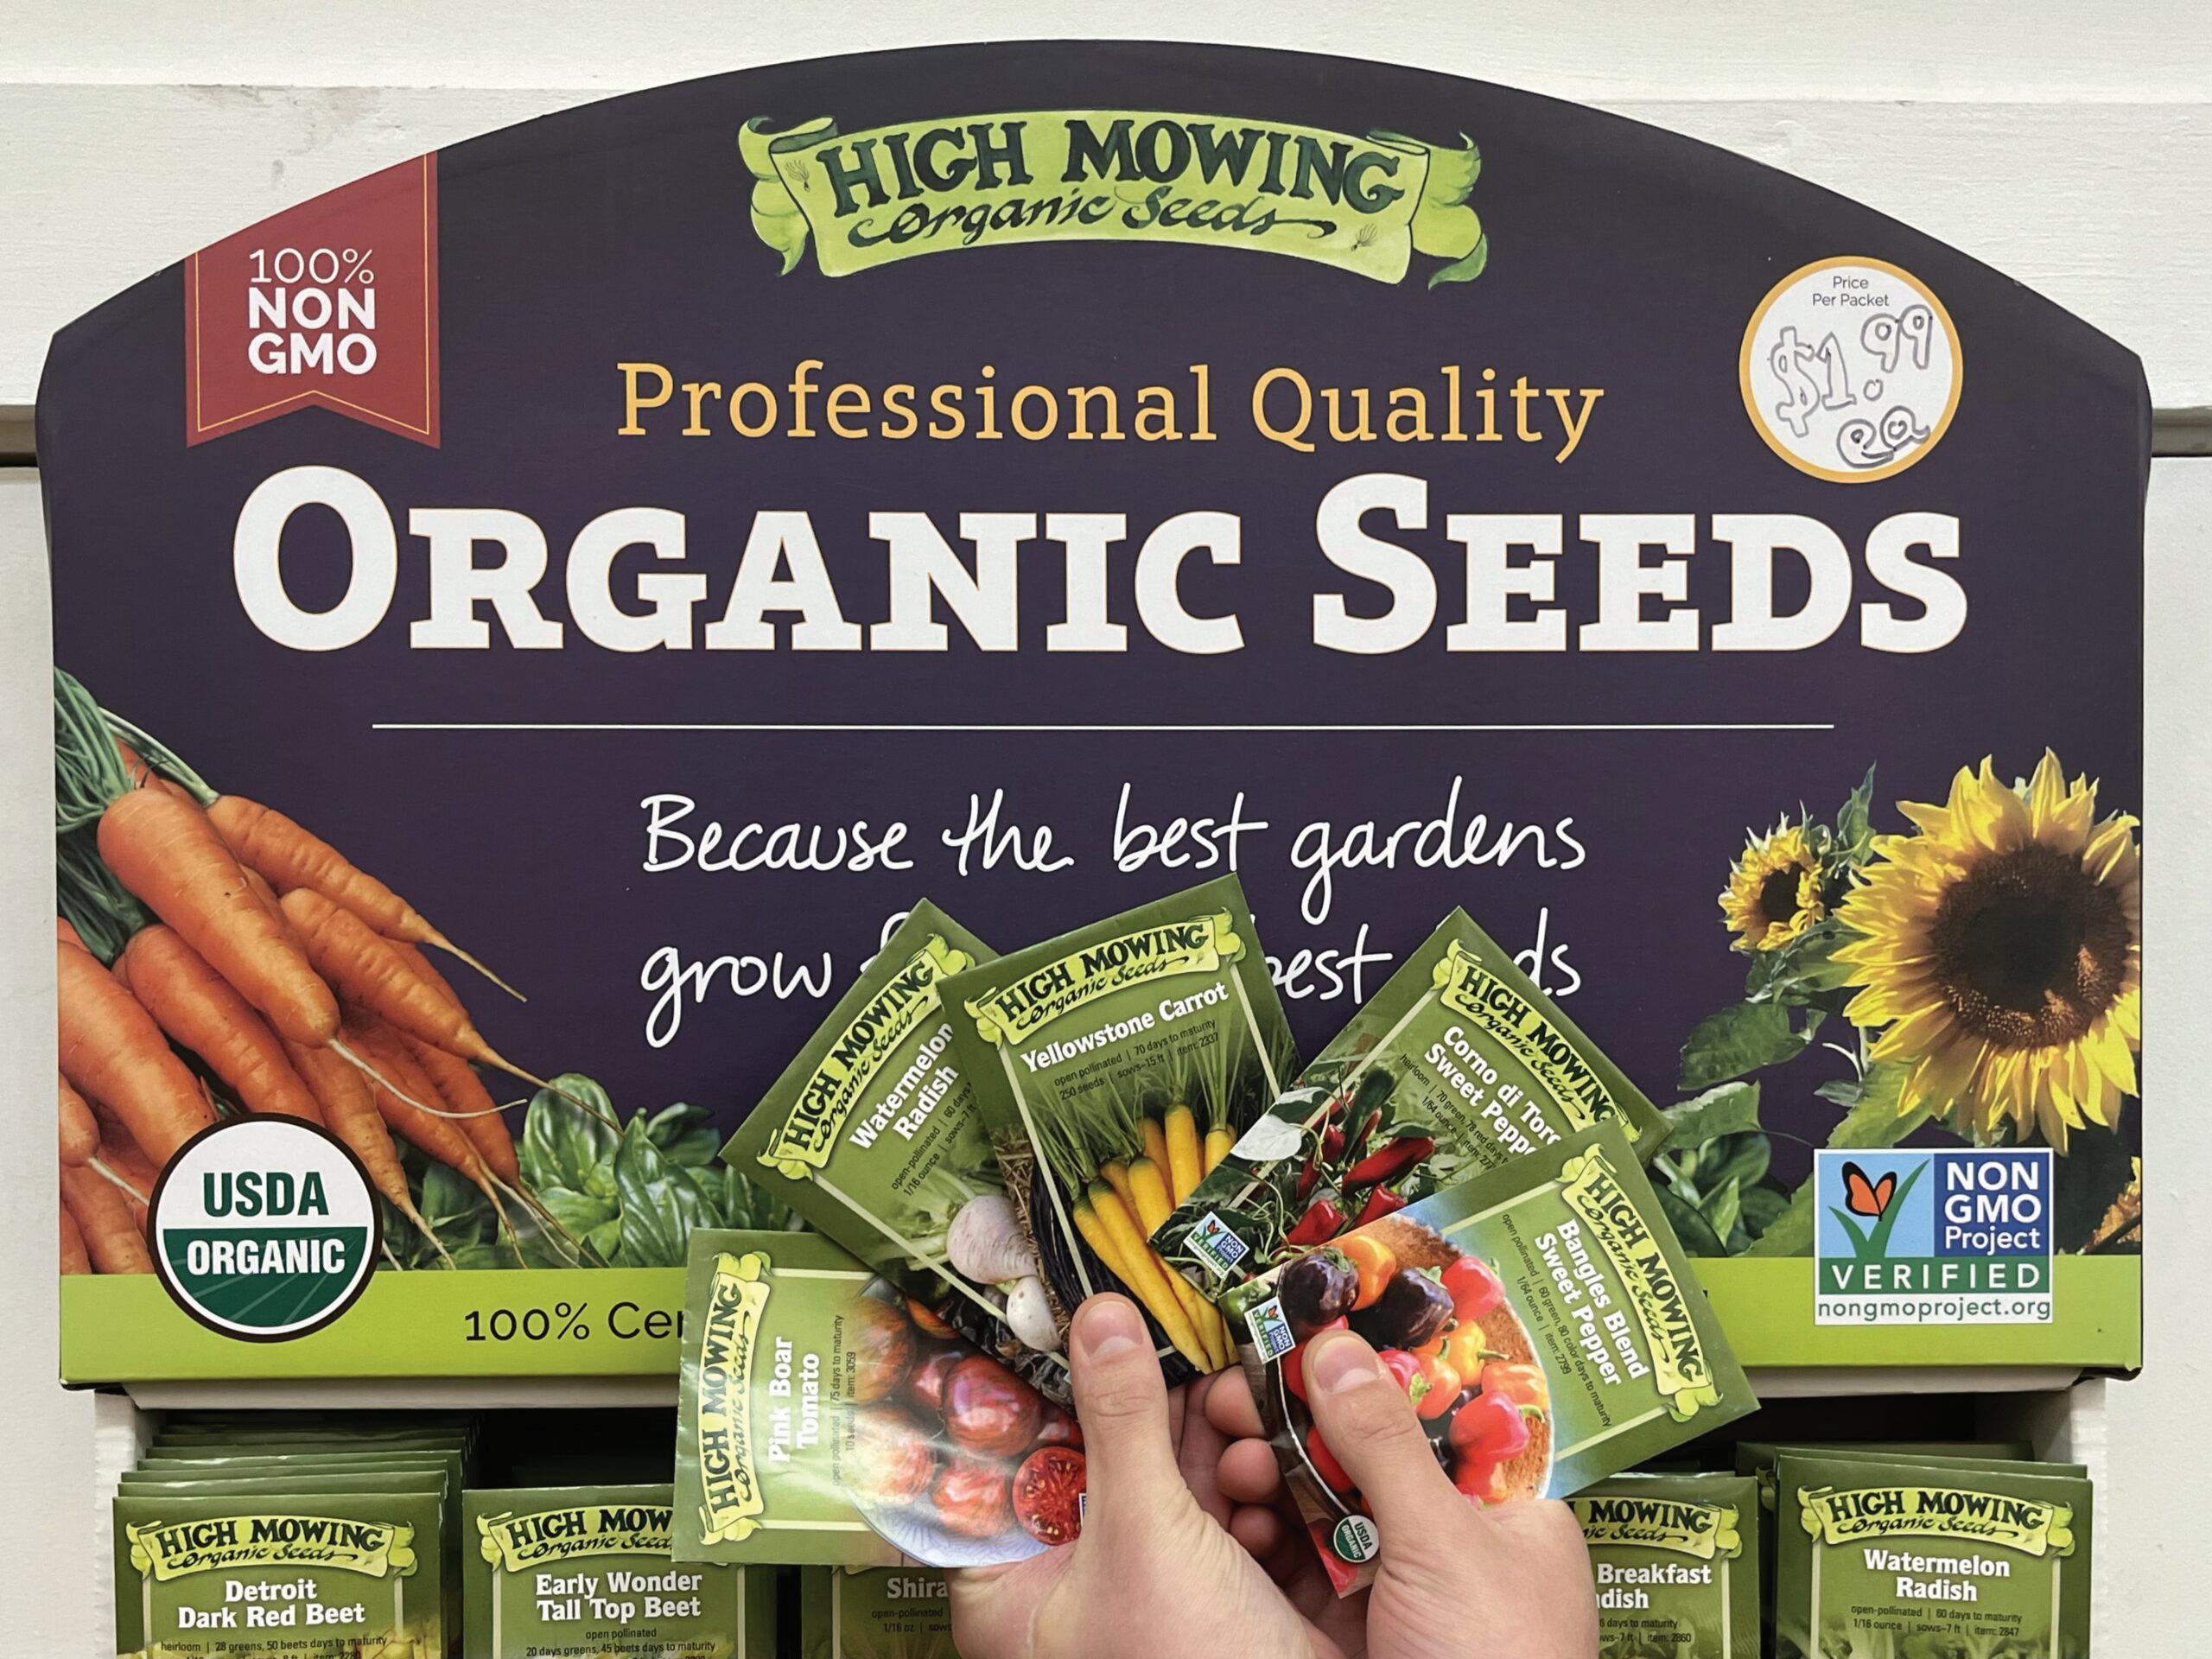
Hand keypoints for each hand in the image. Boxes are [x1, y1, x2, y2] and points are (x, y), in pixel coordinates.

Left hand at [949, 1294, 1353, 1658]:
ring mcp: (1141, 1586)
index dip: (1032, 1381)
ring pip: (1164, 1475)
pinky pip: (1215, 1510)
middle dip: (1151, 1404)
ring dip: (1211, 1443)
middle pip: (1091, 1454)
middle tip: (1188, 1343)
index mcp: (1007, 1584)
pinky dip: (1243, 1487)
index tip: (1071, 1310)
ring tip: (1244, 1418)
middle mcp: (1065, 1583)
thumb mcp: (1146, 1533)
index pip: (994, 1458)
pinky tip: (1268, 1473)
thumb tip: (1100, 1313)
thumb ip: (1122, 1418)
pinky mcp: (1207, 1590)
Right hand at [1207, 1327, 1597, 1658]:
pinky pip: (1299, 1553)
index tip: (1313, 1312)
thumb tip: (1337, 1346)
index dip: (1379, 1351)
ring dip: (1270, 1462)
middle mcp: (1455, 1535)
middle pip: (1372, 1441)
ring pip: (1326, 1495)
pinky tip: (1228, 1504)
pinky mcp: (1349, 1622)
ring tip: (1223, 1436)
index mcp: (1510, 1503)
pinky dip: (1261, 1525)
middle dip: (1301, 1406)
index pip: (1446, 1399)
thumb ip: (1386, 1444)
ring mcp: (1399, 1581)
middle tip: (1238, 1376)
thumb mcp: (1444, 1547)